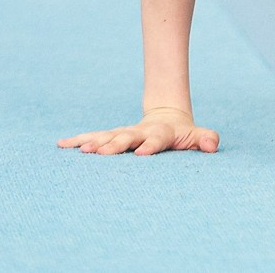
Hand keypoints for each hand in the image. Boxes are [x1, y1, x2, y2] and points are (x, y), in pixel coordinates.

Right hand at [59, 110, 218, 156]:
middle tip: (99, 152)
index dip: (149, 146)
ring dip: (92, 142)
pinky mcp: (112, 137)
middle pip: (125, 138)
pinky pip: (93, 138)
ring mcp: (124, 134)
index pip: (155, 140)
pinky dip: (78, 141)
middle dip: (113, 145)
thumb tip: (212, 145)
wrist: (166, 118)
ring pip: (106, 136)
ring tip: (79, 149)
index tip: (140, 154)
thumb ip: (206, 139)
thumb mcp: (197, 136)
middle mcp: (138, 132)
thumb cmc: (182, 135)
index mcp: (160, 133)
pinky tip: (62, 145)